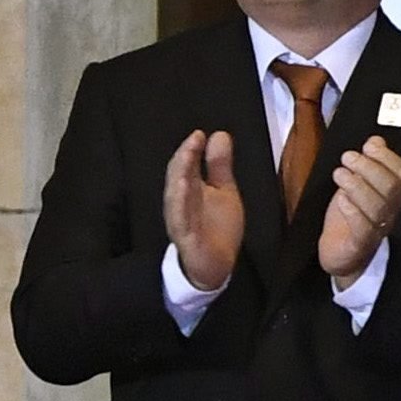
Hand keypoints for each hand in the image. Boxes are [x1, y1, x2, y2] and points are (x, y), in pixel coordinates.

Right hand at [163, 131, 244, 292]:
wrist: (216, 266)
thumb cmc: (216, 226)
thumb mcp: (224, 191)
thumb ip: (219, 165)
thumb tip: (218, 134)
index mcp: (190, 189)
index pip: (186, 165)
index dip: (191, 149)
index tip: (199, 133)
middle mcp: (181, 203)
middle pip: (178, 178)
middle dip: (184, 159)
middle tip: (193, 141)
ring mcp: (181, 221)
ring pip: (176, 199)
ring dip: (179, 179)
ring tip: (185, 160)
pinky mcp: (186, 239)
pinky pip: (181, 223)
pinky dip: (181, 210)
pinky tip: (183, 196)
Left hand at [317, 137, 400, 277]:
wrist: (342, 256)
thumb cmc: (350, 218)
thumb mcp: (359, 185)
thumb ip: (369, 164)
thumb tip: (377, 140)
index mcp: (392, 195)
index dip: (387, 158)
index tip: (369, 145)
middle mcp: (390, 211)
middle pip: (390, 188)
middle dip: (369, 168)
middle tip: (347, 157)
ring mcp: (377, 229)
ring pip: (377, 207)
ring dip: (357, 186)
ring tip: (339, 173)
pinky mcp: (360, 244)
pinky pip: (362, 228)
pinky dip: (352, 211)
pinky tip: (340, 199)